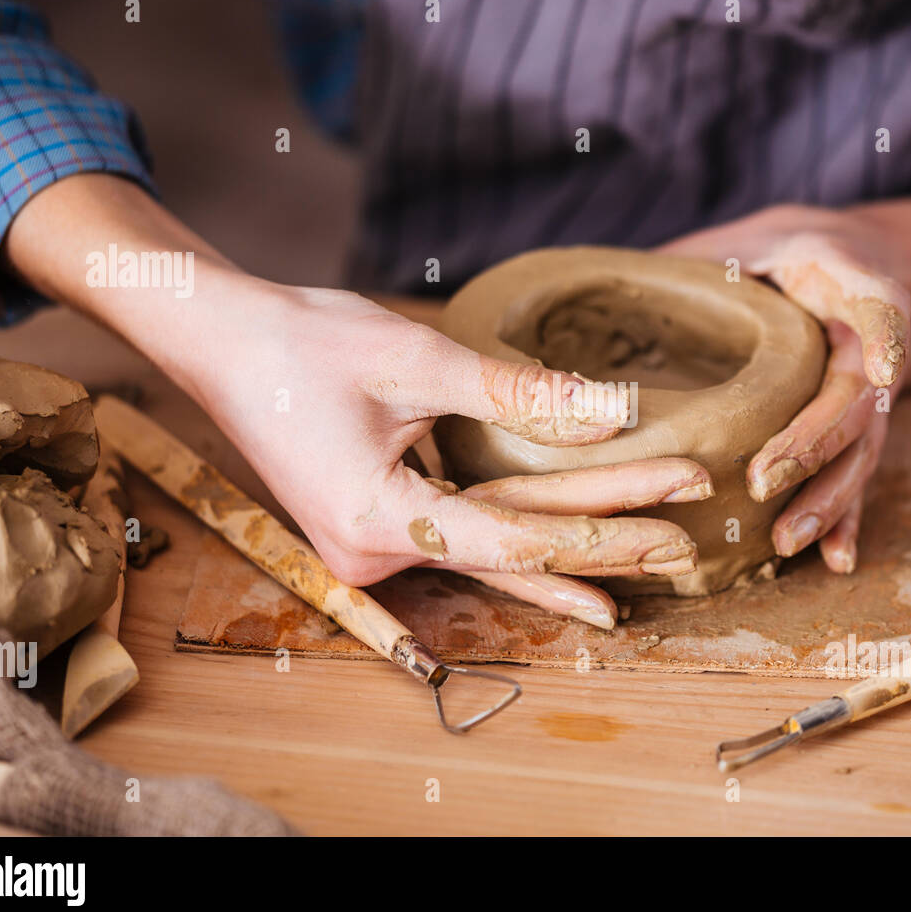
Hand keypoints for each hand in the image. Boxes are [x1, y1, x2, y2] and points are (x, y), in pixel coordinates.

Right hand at [2, 176, 709, 630]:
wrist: (221, 343)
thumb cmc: (302, 343)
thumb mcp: (417, 358)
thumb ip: (518, 394)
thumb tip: (615, 415)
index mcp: (376, 520)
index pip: (516, 536)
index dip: (602, 530)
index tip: (674, 523)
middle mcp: (375, 552)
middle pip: (515, 546)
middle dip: (604, 537)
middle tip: (689, 541)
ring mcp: (374, 545)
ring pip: (496, 543)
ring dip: (573, 541)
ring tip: (655, 557)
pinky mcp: (379, 523)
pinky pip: (467, 534)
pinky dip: (524, 540)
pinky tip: (577, 568)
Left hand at [659, 206, 910, 573]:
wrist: (853, 268)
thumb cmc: (788, 254)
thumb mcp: (755, 240)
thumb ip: (706, 257)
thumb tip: (624, 277)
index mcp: (853, 287)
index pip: (882, 307)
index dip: (887, 336)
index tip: (886, 366)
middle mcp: (871, 350)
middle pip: (855, 402)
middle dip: (812, 444)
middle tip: (762, 479)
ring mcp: (871, 399)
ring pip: (860, 453)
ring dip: (827, 499)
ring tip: (789, 540)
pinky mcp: (861, 433)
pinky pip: (856, 480)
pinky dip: (845, 520)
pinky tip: (833, 561)